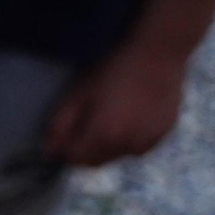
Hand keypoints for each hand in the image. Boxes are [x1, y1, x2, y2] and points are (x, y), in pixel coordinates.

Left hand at [42, 41, 191, 166]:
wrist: (157, 53)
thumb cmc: (112, 70)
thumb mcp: (78, 94)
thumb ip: (59, 126)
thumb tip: (50, 152)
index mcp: (104, 135)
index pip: (75, 160)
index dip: (66, 148)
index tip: (67, 133)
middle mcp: (128, 145)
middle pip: (96, 161)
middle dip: (86, 149)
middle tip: (88, 121)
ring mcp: (149, 140)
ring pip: (118, 155)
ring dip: (109, 145)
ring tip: (112, 115)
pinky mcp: (164, 133)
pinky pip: (139, 146)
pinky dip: (130, 139)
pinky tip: (132, 115)